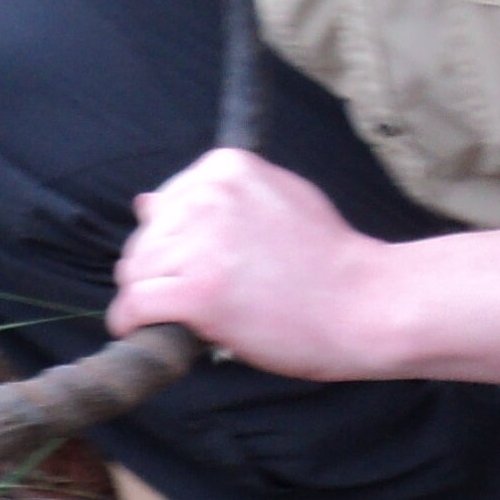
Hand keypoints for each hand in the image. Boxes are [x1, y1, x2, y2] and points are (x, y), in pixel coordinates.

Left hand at [109, 150, 393, 379]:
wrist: (367, 304)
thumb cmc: (328, 260)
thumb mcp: (278, 200)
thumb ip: (215, 199)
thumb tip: (145, 203)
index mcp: (226, 167)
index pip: (161, 205)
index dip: (174, 244)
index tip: (204, 267)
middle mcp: (208, 196)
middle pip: (144, 239)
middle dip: (157, 272)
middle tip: (194, 298)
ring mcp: (202, 245)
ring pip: (135, 272)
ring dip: (147, 299)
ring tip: (179, 317)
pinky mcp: (197, 293)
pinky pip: (134, 306)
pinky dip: (132, 323)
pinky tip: (151, 332)